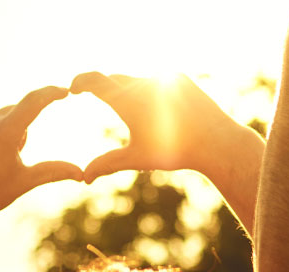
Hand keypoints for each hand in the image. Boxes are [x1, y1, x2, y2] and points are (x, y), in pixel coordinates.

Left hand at [0, 86, 81, 213]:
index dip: (51, 93)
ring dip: (2, 132)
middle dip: (21, 130)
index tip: (64, 91)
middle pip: (16, 113)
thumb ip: (54, 172)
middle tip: (14, 157)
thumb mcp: (24, 182)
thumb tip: (81, 174)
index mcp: (6, 131)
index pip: (34, 101)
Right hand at [69, 72, 260, 183]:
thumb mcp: (137, 159)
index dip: (80, 82)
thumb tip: (83, 178)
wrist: (216, 142)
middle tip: (91, 95)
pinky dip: (150, 90)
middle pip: (114, 80)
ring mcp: (163, 78)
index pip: (95, 80)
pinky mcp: (179, 77)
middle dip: (104, 89)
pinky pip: (157, 80)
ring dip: (129, 91)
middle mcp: (144, 84)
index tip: (72, 89)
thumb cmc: (174, 153)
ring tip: (131, 110)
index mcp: (129, 102)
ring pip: (136, 80)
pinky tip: (157, 108)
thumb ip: (107, 164)